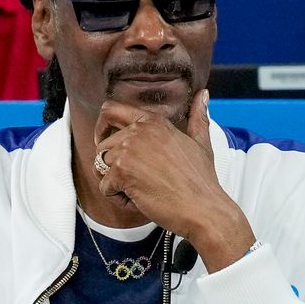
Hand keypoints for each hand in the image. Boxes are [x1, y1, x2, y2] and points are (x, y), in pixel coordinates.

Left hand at [93, 90, 254, 271]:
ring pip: (100, 167)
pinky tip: (142, 200)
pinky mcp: (122, 171)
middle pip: (102, 146)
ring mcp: (128, 150)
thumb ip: (198, 117)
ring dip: (116, 184)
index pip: (110, 110)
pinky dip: (120, 200)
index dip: (102, 128)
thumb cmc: (202, 181)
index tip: (106, 142)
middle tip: (135, 181)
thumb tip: (203, 95)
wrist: (204, 209)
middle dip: (111, 167)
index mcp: (153, 121)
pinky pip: (105, 188)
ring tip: (142, 191)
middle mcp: (138, 130)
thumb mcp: (201, 143)